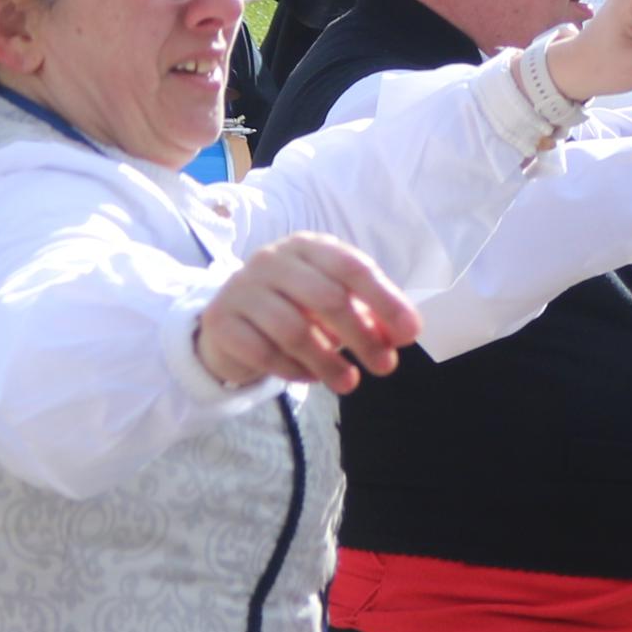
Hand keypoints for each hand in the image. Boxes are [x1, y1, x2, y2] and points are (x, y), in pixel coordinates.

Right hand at [196, 232, 423, 392]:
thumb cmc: (294, 309)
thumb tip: (401, 335)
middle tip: (385, 366)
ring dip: (328, 361)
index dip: (384, 300)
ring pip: (293, 330)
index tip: (410, 332)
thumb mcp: (333, 307)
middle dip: (362, 336)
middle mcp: (272, 260)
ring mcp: (242, 288)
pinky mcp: (221, 321)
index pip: (352, 267)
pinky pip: (264, 352)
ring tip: (349, 383)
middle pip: (326, 298)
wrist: (230, 323)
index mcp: (308, 248)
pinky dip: (293, 370)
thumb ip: (368, 316)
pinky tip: (309, 377)